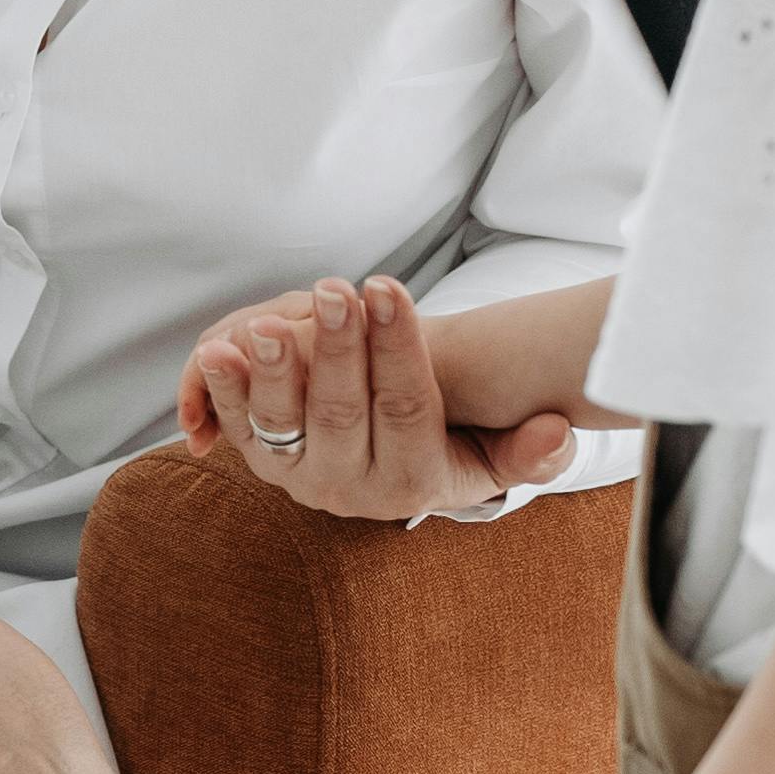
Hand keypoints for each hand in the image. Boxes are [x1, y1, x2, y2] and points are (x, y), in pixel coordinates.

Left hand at [179, 275, 577, 523]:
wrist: (390, 481)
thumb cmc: (450, 450)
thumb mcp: (493, 457)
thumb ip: (528, 451)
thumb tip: (558, 433)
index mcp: (412, 481)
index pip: (406, 406)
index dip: (397, 347)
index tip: (387, 287)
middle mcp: (350, 487)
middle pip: (342, 410)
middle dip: (338, 346)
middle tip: (337, 286)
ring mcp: (299, 476)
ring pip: (283, 422)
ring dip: (273, 371)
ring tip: (264, 326)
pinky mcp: (262, 461)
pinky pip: (239, 426)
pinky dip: (224, 391)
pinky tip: (216, 350)